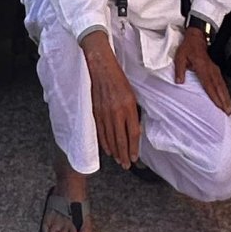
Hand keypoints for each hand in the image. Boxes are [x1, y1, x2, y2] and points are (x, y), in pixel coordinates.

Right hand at [81, 31, 143, 168]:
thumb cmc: (118, 78)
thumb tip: (135, 128)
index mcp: (128, 106)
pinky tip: (108, 150)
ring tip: (119, 161)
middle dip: (124, 154)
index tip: (135, 158)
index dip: (134, 147)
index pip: (133, 133)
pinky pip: (100, 131)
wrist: (101, 66)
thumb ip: (133, 111)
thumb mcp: (131, 93)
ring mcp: (104, 113)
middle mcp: (117, 111)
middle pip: (121, 139)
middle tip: (126, 165)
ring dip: (115, 151)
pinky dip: (104, 142)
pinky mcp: (95, 111)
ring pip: (110, 138)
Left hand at [175, 25, 230, 113]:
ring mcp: (215, 69)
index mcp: (202, 67)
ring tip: (230, 108)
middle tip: (228, 112)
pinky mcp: (216, 69)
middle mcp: (211, 69)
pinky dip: (225, 91)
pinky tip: (227, 98)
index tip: (219, 105)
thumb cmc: (188, 48)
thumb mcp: (180, 57)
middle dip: (224, 100)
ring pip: (222, 85)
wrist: (196, 37)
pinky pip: (222, 82)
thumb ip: (180, 70)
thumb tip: (179, 82)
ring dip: (227, 97)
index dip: (214, 96)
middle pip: (219, 87)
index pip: (209, 84)